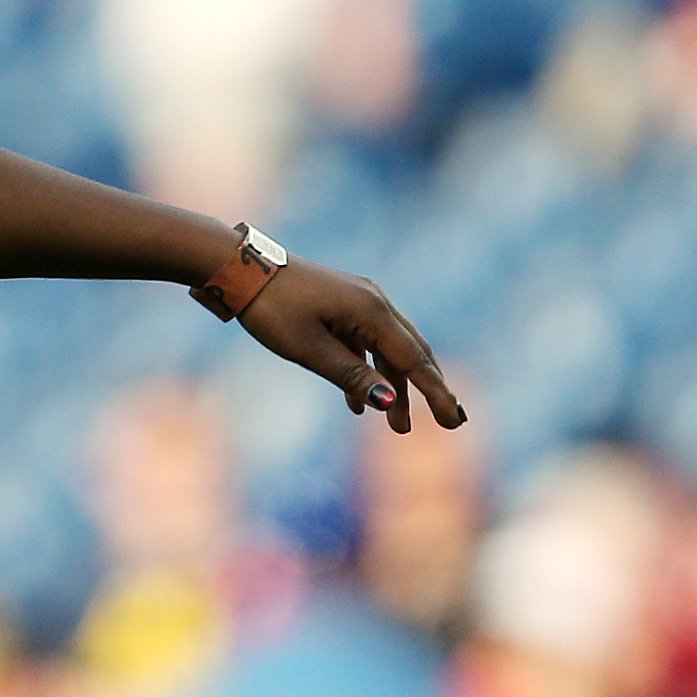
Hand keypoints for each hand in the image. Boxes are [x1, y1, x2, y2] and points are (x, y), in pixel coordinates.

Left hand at [238, 258, 466, 433]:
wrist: (241, 270)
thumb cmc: (273, 309)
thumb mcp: (311, 350)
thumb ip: (353, 376)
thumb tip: (390, 402)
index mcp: (372, 312)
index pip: (414, 360)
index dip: (437, 393)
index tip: (455, 421)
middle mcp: (374, 302)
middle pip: (411, 353)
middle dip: (428, 390)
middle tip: (448, 424)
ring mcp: (359, 301)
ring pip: (388, 350)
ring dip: (393, 386)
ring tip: (397, 427)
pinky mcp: (342, 304)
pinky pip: (365, 343)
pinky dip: (367, 371)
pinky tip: (359, 404)